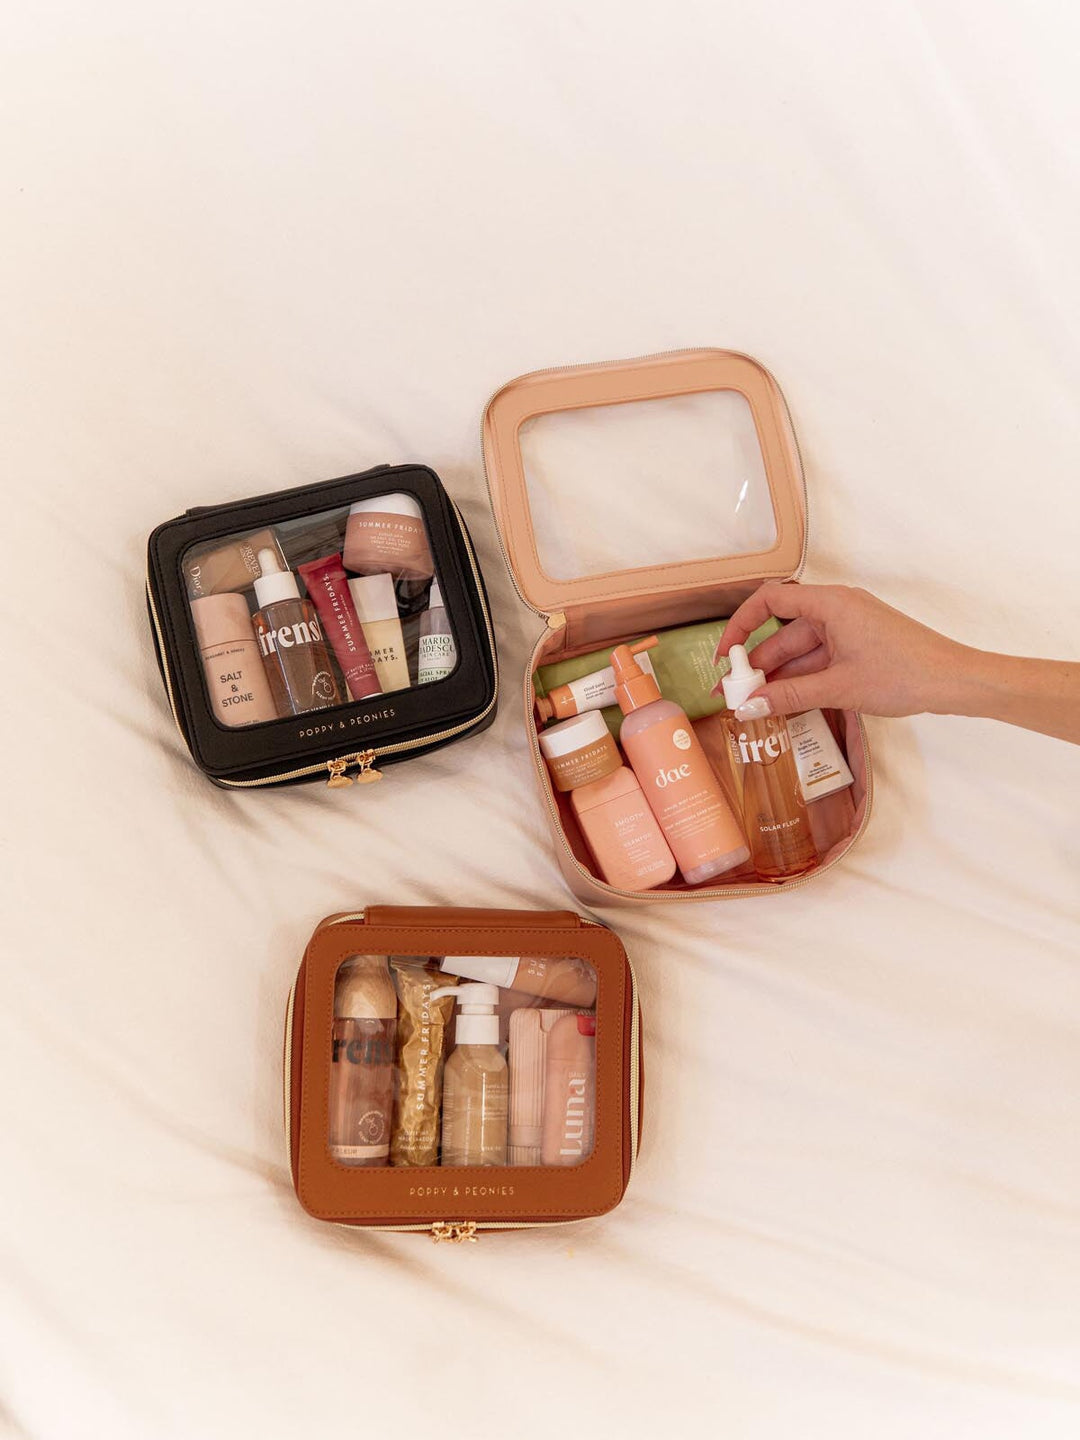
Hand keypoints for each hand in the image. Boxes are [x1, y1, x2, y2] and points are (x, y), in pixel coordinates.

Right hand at [712, 582, 963, 719]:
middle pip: (783, 631)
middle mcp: (837, 608)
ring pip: (801, 650)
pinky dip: (802, 678)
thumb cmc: (905, 673)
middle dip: (758, 664)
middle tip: (735, 694)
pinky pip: (820, 658)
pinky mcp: (859, 645)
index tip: (727, 656)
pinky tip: (786, 702)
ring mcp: (849, 627)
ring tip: (755, 705)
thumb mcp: (839, 687)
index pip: (770, 600)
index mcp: (831, 603)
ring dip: (779, 676)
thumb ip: (790, 695)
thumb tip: (749, 705)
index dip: (742, 625)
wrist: (956, 681)